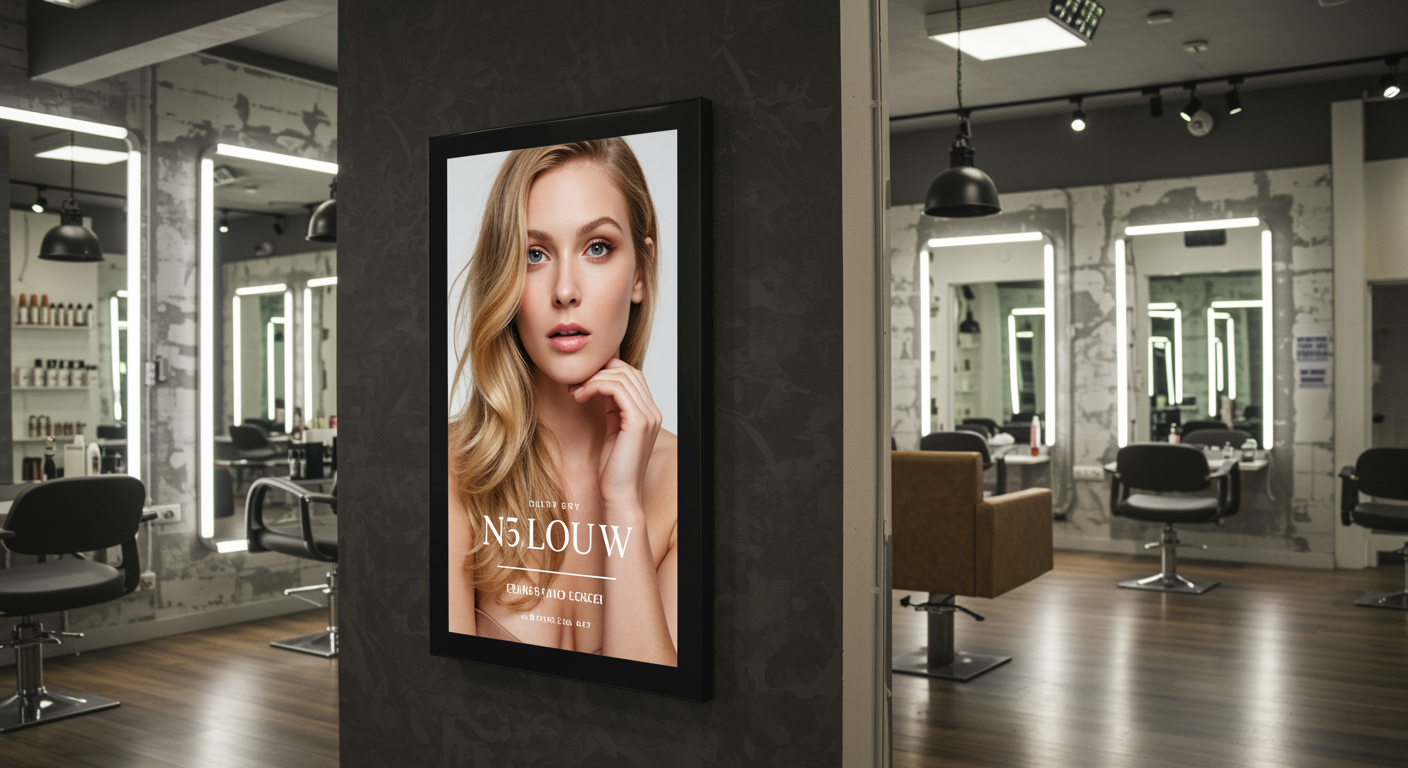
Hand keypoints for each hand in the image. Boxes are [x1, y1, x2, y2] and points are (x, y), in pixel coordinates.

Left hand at [570, 359, 660, 514]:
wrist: (620, 495)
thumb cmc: (614, 470)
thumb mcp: (612, 430)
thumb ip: (612, 408)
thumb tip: (599, 385)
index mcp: (648, 413)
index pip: (631, 375)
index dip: (605, 372)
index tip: (582, 382)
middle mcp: (652, 412)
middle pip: (627, 371)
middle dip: (598, 372)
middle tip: (576, 384)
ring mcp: (648, 416)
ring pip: (620, 376)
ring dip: (592, 379)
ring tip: (575, 392)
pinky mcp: (637, 422)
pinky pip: (616, 388)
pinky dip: (594, 386)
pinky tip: (580, 396)